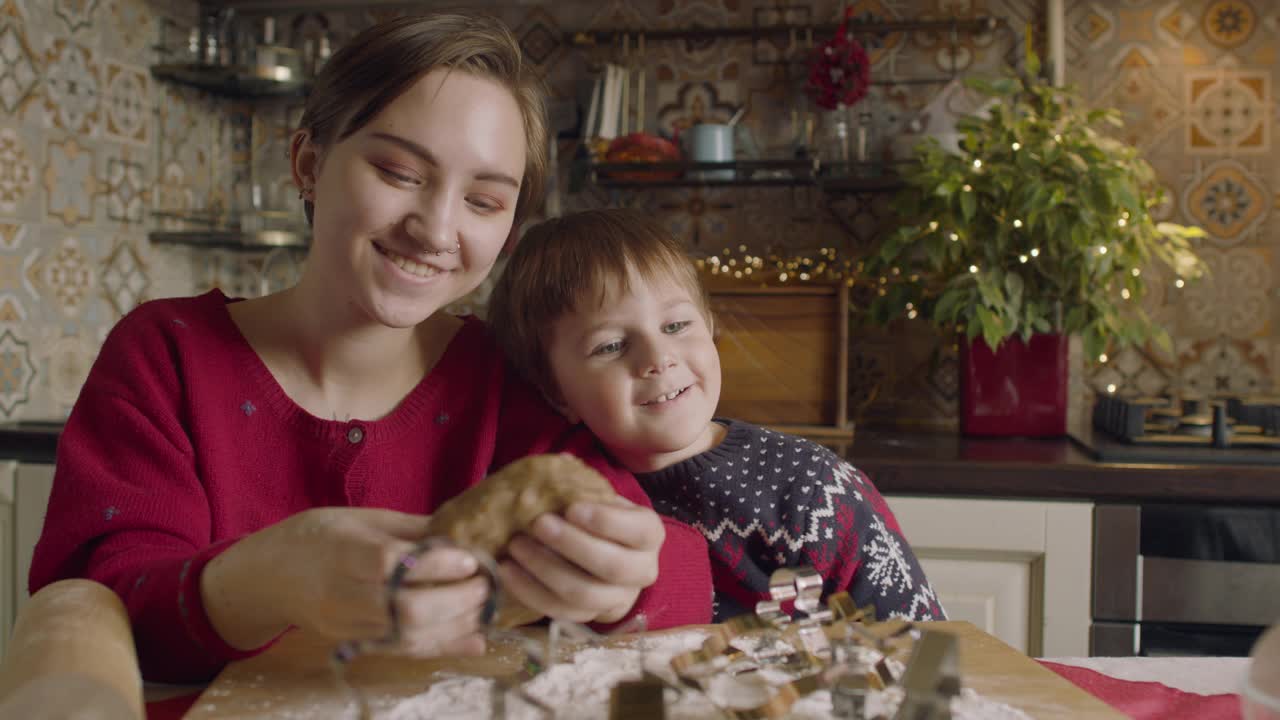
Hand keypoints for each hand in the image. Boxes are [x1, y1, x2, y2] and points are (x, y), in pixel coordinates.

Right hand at [203, 507, 488, 656]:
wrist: (269, 576)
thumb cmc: (318, 536)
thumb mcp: (360, 518)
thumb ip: (411, 528)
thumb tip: (463, 533)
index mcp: (341, 552)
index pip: (390, 565)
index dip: (435, 565)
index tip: (470, 559)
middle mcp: (342, 594)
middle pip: (404, 610)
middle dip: (456, 600)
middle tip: (486, 584)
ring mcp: (347, 625)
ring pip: (407, 637)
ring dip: (456, 627)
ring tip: (486, 608)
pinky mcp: (354, 644)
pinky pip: (403, 651)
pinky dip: (443, 647)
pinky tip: (474, 640)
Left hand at [497, 499, 663, 623]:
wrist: (601, 557)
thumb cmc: (597, 518)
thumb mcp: (598, 497)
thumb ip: (583, 483)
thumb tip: (561, 461)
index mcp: (648, 534)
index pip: (638, 531)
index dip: (606, 521)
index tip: (571, 508)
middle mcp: (642, 570)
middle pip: (612, 566)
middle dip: (572, 545)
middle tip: (538, 524)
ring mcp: (617, 599)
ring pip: (586, 594)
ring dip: (546, 570)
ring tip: (516, 546)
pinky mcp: (589, 617)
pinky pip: (561, 612)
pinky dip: (531, 592)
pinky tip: (507, 571)